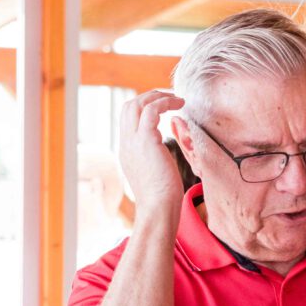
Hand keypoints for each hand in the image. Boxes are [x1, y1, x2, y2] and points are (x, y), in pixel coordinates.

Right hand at [118, 90, 185, 212]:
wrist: (157, 208)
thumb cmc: (161, 197)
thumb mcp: (154, 174)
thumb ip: (154, 159)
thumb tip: (163, 153)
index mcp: (127, 150)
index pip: (129, 119)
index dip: (146, 108)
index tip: (165, 108)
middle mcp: (126, 142)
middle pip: (129, 106)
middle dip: (150, 96)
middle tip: (171, 98)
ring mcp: (133, 141)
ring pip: (137, 104)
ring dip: (158, 96)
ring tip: (178, 99)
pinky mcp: (146, 140)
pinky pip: (151, 110)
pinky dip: (165, 103)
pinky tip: (180, 105)